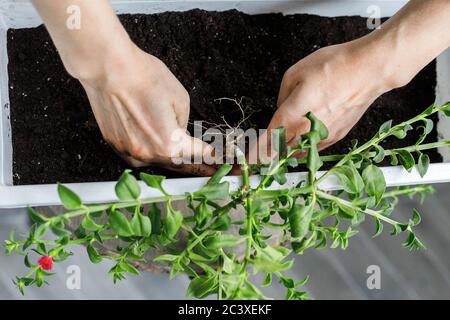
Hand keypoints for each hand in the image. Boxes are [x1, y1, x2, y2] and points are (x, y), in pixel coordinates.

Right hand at [79, 46, 215, 174]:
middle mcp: (149, 154)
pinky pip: (139, 155)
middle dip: (195, 166)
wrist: (109, 69)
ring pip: (157, 162)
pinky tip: (155, 143)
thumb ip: (184, 123)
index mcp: (170, 144)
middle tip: (208, 169)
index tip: (220, 163)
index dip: (213, 159)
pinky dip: (150, 152)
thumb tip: (179, 133)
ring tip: (183, 157)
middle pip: (178, 165)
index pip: (198, 155)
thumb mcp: (180, 98)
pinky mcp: (116, 145)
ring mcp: (130, 152)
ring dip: (171, 159)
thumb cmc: (145, 78)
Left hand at [253, 39, 396, 162]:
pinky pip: (314, 148)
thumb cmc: (335, 66)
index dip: (255, 155)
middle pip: (281, 150)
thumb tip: (282, 108)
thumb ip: (282, 96)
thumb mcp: (295, 73)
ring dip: (287, 150)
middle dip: (270, 152)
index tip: (247, 163)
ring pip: (297, 151)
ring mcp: (323, 136)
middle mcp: (307, 130)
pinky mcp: (337, 136)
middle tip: (262, 150)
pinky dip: (304, 146)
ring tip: (281, 143)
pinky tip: (303, 137)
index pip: (268, 141)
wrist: (369, 70)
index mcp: (292, 114)